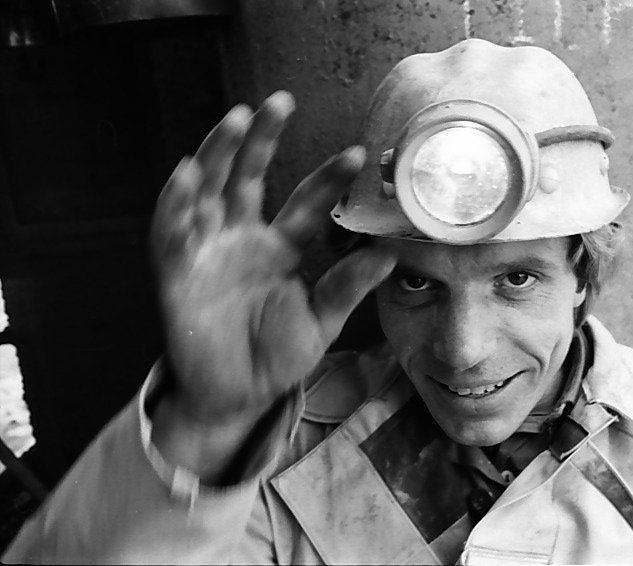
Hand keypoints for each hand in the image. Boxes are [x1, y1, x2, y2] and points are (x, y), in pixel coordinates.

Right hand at [150, 91, 395, 428]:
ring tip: (237, 120)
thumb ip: (347, 288)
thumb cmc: (277, 357)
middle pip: (248, 178)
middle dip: (262, 141)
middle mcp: (243, 240)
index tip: (357, 156)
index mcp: (281, 248)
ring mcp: (209, 252)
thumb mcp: (320, 321)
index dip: (328, 180)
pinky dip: (177, 204)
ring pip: (209, 192)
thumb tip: (388, 254)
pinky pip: (173, 233)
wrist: (236, 398)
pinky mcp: (178, 273)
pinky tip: (186, 173)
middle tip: (280, 102)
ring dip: (218, 155)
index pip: (306, 204)